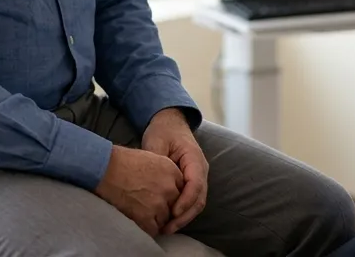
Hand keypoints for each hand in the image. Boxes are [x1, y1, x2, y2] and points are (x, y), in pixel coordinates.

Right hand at [94, 144, 183, 236]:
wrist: (105, 169)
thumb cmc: (123, 161)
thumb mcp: (152, 157)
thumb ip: (166, 172)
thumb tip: (170, 184)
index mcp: (171, 171)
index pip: (181, 189)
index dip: (171, 193)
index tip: (162, 195)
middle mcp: (169, 188)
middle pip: (175, 204)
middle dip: (166, 206)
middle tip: (152, 204)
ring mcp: (158, 203)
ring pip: (166, 218)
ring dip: (157, 217)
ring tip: (143, 210)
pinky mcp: (146, 217)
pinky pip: (154, 229)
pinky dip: (148, 227)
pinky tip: (140, 219)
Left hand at [142, 109, 208, 234]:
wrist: (170, 124)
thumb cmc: (163, 132)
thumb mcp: (157, 142)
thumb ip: (157, 161)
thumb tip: (153, 182)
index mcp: (194, 158)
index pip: (196, 183)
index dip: (186, 201)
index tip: (172, 213)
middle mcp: (200, 169)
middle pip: (199, 198)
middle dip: (185, 216)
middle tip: (167, 228)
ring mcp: (198, 177)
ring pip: (197, 203)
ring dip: (184, 218)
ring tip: (166, 229)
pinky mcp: (192, 183)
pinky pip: (191, 201)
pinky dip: (182, 213)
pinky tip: (168, 221)